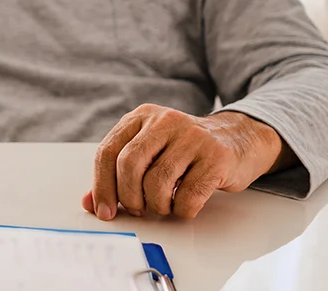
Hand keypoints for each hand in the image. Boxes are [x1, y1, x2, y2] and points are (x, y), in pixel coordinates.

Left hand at [82, 105, 293, 220]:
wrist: (238, 140)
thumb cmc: (184, 152)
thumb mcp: (149, 152)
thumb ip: (117, 174)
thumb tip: (90, 203)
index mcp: (141, 117)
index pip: (107, 151)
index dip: (101, 186)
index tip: (103, 211)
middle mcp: (165, 121)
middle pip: (129, 165)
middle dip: (128, 196)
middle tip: (137, 209)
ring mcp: (192, 137)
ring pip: (157, 183)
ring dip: (156, 205)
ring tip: (163, 205)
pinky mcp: (216, 157)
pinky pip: (188, 196)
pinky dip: (181, 210)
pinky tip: (184, 205)